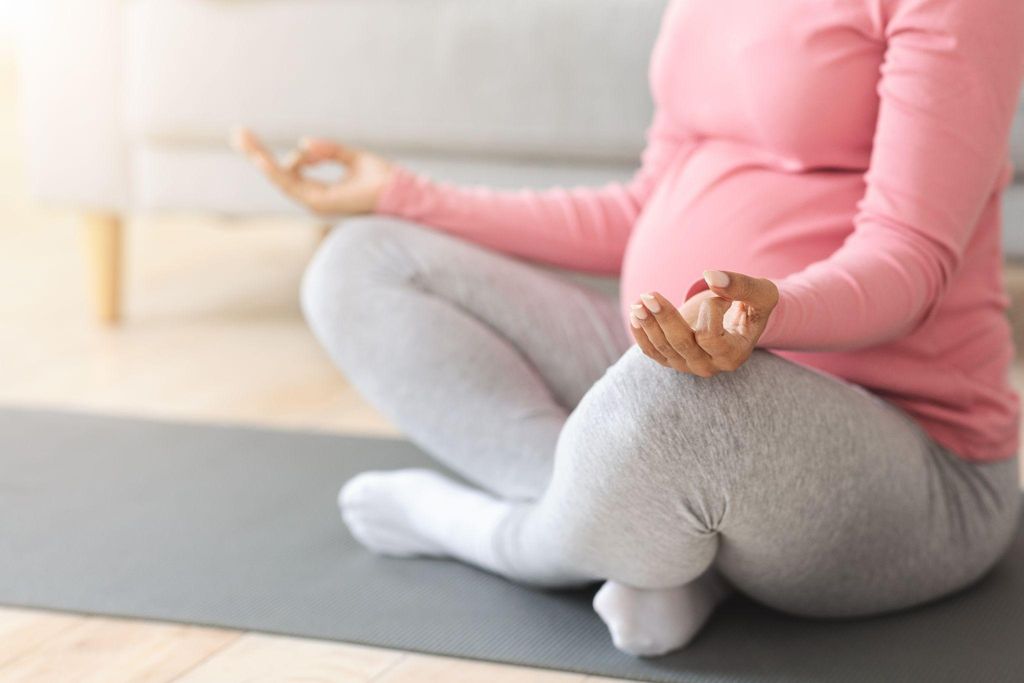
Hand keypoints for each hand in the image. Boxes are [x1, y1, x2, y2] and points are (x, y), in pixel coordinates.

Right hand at [230, 127, 395, 215]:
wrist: (399, 192)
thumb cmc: (382, 178)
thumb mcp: (352, 157)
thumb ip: (328, 151)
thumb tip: (303, 143)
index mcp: (321, 190)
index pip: (290, 172)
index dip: (274, 155)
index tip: (255, 137)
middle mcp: (314, 198)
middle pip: (278, 175)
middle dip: (257, 154)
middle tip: (237, 133)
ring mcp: (315, 202)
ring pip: (280, 179)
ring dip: (260, 158)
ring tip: (242, 138)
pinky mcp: (318, 202)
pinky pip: (291, 184)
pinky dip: (275, 170)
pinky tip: (261, 156)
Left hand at [630, 270, 778, 376]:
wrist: (739, 319)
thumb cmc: (753, 306)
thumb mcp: (761, 294)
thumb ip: (742, 286)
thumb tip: (710, 276)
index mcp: (733, 356)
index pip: (710, 337)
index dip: (710, 310)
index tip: (720, 294)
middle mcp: (709, 366)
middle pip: (681, 344)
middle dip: (665, 318)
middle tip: (650, 295)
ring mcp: (687, 365)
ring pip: (662, 348)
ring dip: (648, 323)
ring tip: (640, 301)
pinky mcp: (671, 360)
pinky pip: (651, 352)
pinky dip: (641, 333)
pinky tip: (636, 314)